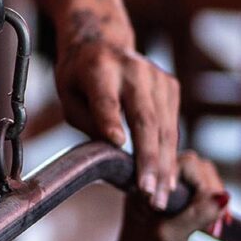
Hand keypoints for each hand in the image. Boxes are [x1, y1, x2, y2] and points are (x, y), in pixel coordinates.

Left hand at [52, 35, 181, 210]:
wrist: (103, 42)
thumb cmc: (79, 76)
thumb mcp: (68, 95)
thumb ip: (87, 120)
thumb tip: (114, 148)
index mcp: (99, 68)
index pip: (107, 97)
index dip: (111, 119)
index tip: (117, 144)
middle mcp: (133, 70)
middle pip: (144, 118)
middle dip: (148, 159)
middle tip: (148, 193)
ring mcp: (157, 77)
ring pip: (164, 127)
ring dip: (164, 166)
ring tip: (160, 198)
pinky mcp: (171, 86)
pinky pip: (172, 127)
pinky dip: (170, 156)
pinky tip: (167, 181)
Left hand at [104, 150, 228, 240]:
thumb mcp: (171, 236)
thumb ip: (196, 214)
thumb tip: (224, 197)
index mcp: (147, 183)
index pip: (184, 165)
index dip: (201, 184)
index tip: (206, 211)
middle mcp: (158, 183)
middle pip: (197, 169)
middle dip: (211, 193)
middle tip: (215, 223)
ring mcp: (171, 194)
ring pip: (204, 181)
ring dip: (215, 203)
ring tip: (215, 229)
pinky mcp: (182, 206)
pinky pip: (205, 196)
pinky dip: (215, 210)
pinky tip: (216, 228)